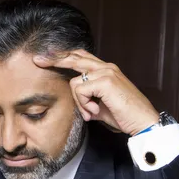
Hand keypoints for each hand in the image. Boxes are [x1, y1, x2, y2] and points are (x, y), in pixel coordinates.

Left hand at [33, 49, 158, 135]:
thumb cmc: (123, 116)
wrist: (142, 122)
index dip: (64, 56)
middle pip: (74, 57)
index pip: (81, 57)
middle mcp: (106, 67)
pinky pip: (80, 91)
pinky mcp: (105, 80)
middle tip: (37, 60)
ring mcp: (106, 72)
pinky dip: (84, 105)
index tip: (46, 58)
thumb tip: (76, 100)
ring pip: (75, 83)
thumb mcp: (99, 106)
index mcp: (105, 70)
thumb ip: (87, 98)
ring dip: (79, 102)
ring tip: (92, 113)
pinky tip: (95, 112)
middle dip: (54, 59)